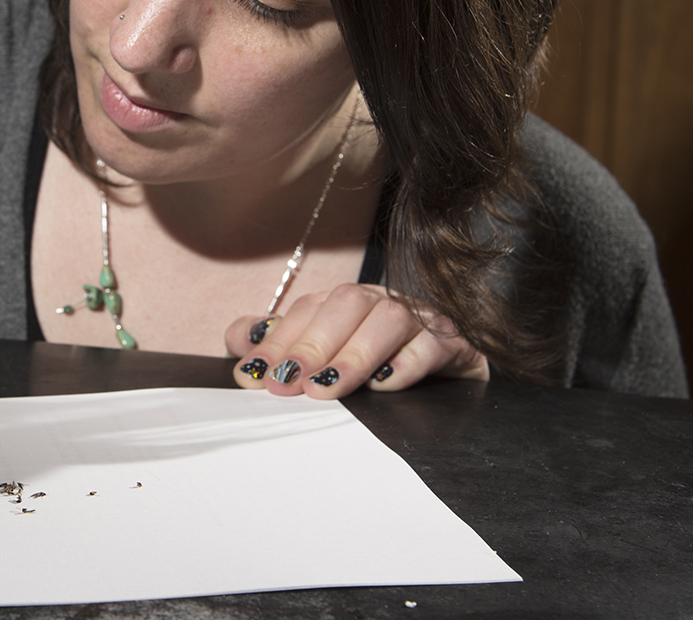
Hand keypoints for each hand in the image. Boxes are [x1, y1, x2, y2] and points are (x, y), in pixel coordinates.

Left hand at [224, 283, 488, 396]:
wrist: (450, 384)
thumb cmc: (377, 369)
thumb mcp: (324, 357)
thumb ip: (278, 344)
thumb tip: (237, 341)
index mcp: (347, 302)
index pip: (307, 310)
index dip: (277, 342)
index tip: (252, 377)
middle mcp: (382, 303)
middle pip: (347, 304)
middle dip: (312, 345)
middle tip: (288, 386)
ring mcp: (422, 320)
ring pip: (391, 318)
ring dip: (355, 353)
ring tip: (328, 389)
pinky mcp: (455, 345)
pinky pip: (436, 344)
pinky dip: (409, 362)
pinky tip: (386, 385)